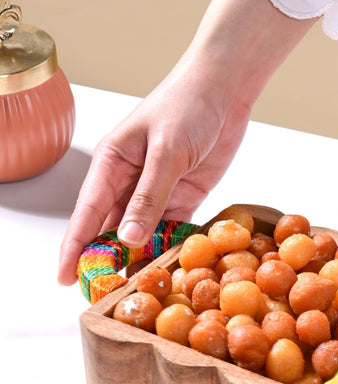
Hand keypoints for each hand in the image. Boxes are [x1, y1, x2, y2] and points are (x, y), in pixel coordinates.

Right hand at [57, 63, 249, 284]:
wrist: (226, 90)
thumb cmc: (187, 106)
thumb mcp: (165, 152)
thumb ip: (149, 196)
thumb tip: (128, 238)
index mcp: (112, 163)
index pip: (88, 212)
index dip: (75, 246)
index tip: (65, 275)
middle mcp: (131, 179)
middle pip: (113, 228)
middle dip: (107, 260)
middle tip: (104, 294)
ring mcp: (159, 189)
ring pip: (143, 231)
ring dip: (140, 257)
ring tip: (136, 289)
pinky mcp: (187, 194)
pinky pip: (173, 226)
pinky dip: (170, 245)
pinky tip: (169, 267)